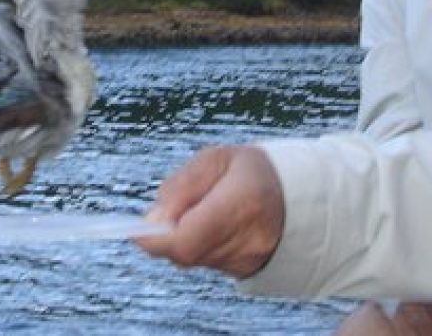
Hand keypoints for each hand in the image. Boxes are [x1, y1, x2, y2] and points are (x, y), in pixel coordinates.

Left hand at [133, 145, 284, 277]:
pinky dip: (195, 247)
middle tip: (161, 217)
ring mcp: (248, 259)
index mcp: (243, 200)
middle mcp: (248, 237)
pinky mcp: (245, 271)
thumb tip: (153, 218)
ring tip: (193, 213)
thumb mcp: (216, 160)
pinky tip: (206, 227)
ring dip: (179, 240)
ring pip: (192, 259)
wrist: (296, 199)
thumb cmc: (249, 172)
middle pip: (186, 252)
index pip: (188, 237)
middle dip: (163, 237)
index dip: (155, 238)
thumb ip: (182, 186)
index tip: (136, 229)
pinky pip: (205, 263)